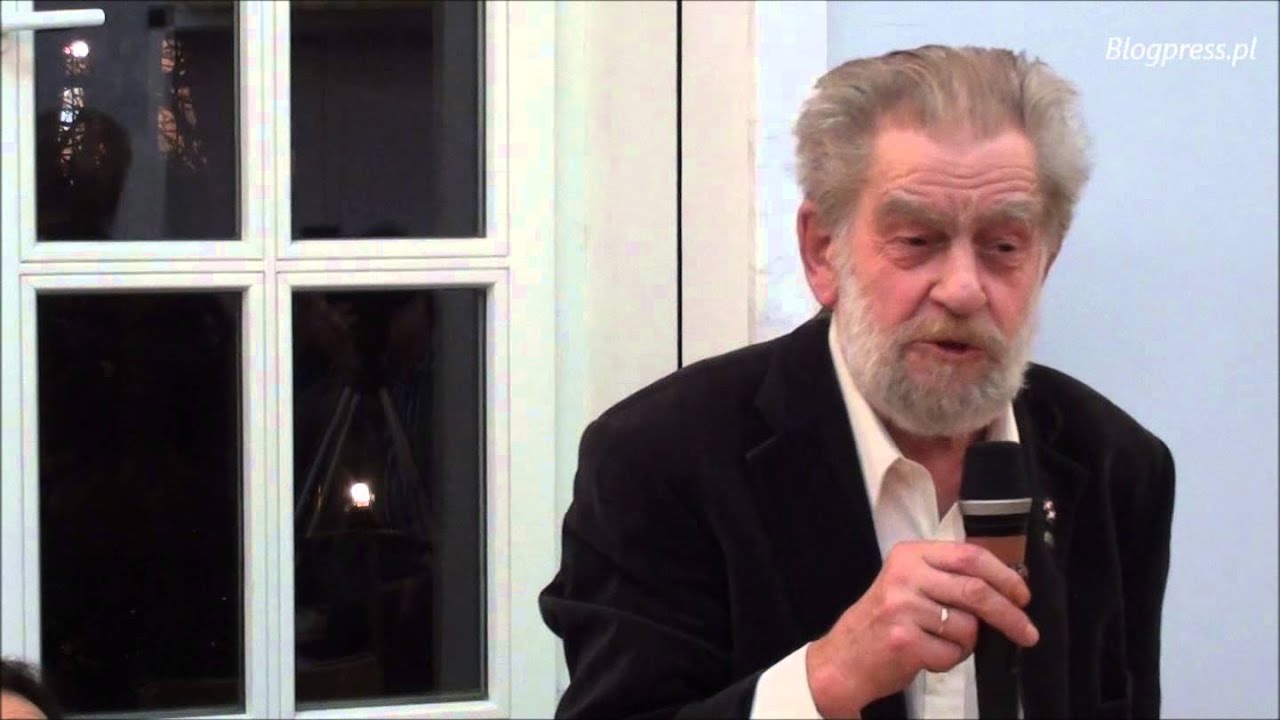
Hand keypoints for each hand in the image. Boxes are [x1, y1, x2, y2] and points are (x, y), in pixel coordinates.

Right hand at [805, 541, 1038, 717]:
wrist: (844, 659)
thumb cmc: (884, 623)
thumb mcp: (909, 585)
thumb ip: (948, 578)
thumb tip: (1008, 588)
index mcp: (909, 555)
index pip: (970, 556)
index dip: (1004, 576)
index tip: (1023, 595)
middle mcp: (904, 576)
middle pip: (976, 590)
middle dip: (1009, 614)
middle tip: (1027, 632)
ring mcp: (902, 608)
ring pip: (967, 627)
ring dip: (966, 643)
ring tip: (941, 643)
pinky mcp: (904, 640)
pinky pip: (952, 653)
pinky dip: (949, 661)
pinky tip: (927, 655)